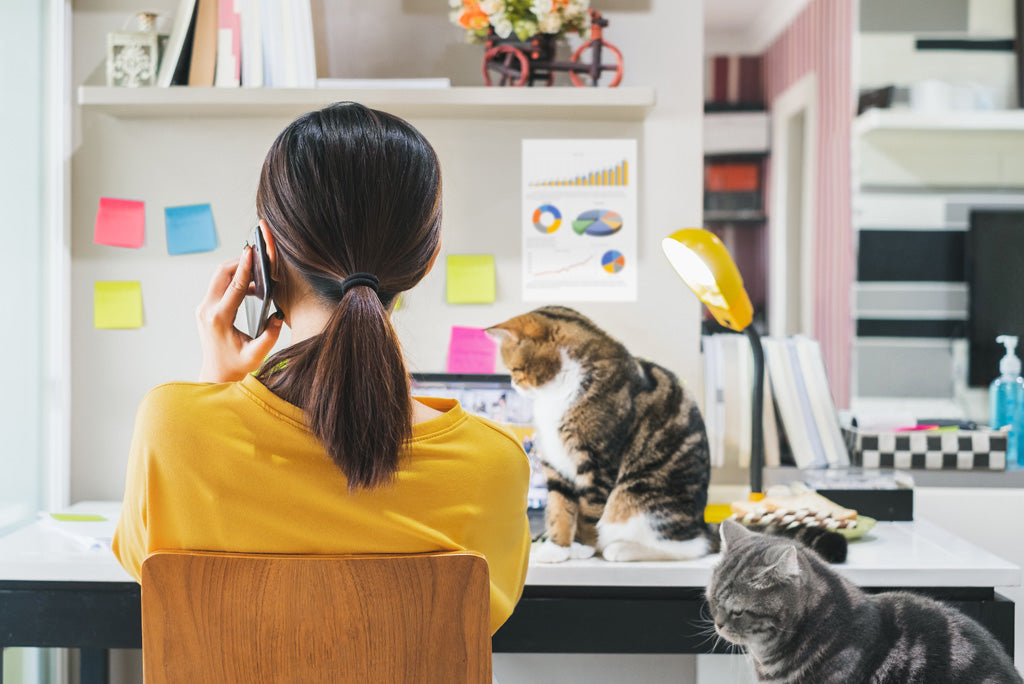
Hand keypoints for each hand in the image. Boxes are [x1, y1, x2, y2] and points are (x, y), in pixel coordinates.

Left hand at [196, 246, 283, 382]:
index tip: (252, 252)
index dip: (245, 267)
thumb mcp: (257, 354)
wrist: (217, 373)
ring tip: (258, 275)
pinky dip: (234, 281)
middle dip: (239, 262)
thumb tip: (279, 315)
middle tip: (258, 258)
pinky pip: (219, 286)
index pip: (234, 286)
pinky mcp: (206, 308)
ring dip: (237, 271)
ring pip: (219, 277)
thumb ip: (270, 335)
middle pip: (222, 273)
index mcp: (220, 319)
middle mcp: (208, 310)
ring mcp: (204, 308)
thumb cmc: (236, 365)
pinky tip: (251, 288)